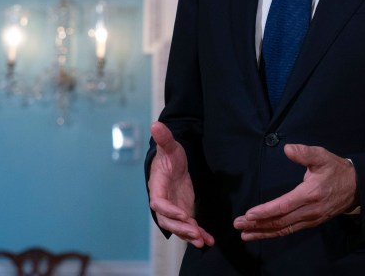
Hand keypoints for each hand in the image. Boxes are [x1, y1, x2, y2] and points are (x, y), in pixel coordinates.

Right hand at [148, 121, 214, 247]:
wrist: (175, 162)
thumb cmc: (170, 154)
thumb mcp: (170, 146)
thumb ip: (164, 138)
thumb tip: (155, 125)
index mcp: (157, 187)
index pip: (159, 203)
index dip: (169, 210)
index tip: (183, 214)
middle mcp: (164, 202)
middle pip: (168, 220)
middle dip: (181, 228)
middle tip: (195, 232)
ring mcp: (174, 208)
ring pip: (179, 227)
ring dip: (190, 235)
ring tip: (203, 241)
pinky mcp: (184, 211)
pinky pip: (189, 226)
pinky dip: (198, 233)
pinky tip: (209, 240)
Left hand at [233, 144, 357, 240]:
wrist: (357, 187)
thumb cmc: (336, 170)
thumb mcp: (323, 156)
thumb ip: (305, 153)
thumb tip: (288, 149)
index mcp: (310, 194)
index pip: (283, 206)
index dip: (265, 211)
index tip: (248, 214)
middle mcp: (309, 210)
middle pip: (280, 221)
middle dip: (257, 223)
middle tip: (238, 225)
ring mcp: (310, 219)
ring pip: (283, 229)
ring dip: (263, 232)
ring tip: (245, 234)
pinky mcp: (311, 223)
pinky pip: (290, 230)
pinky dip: (274, 233)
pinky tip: (262, 233)